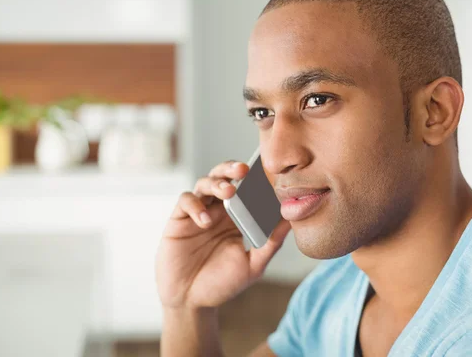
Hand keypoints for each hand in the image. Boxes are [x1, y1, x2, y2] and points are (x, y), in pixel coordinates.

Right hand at [156, 160, 290, 310]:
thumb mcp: (253, 265)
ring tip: (228, 191)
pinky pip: (186, 201)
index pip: (246, 188)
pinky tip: (205, 220)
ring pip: (204, 183)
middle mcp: (218, 210)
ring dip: (217, 183)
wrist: (192, 302)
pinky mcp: (179, 220)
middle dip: (232, 168)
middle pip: (224, 177)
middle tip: (244, 170)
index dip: (254, 177)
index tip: (267, 172)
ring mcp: (198, 213)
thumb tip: (292, 220)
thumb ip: (271, 243)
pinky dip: (196, 205)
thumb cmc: (222, 283)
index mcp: (237, 217)